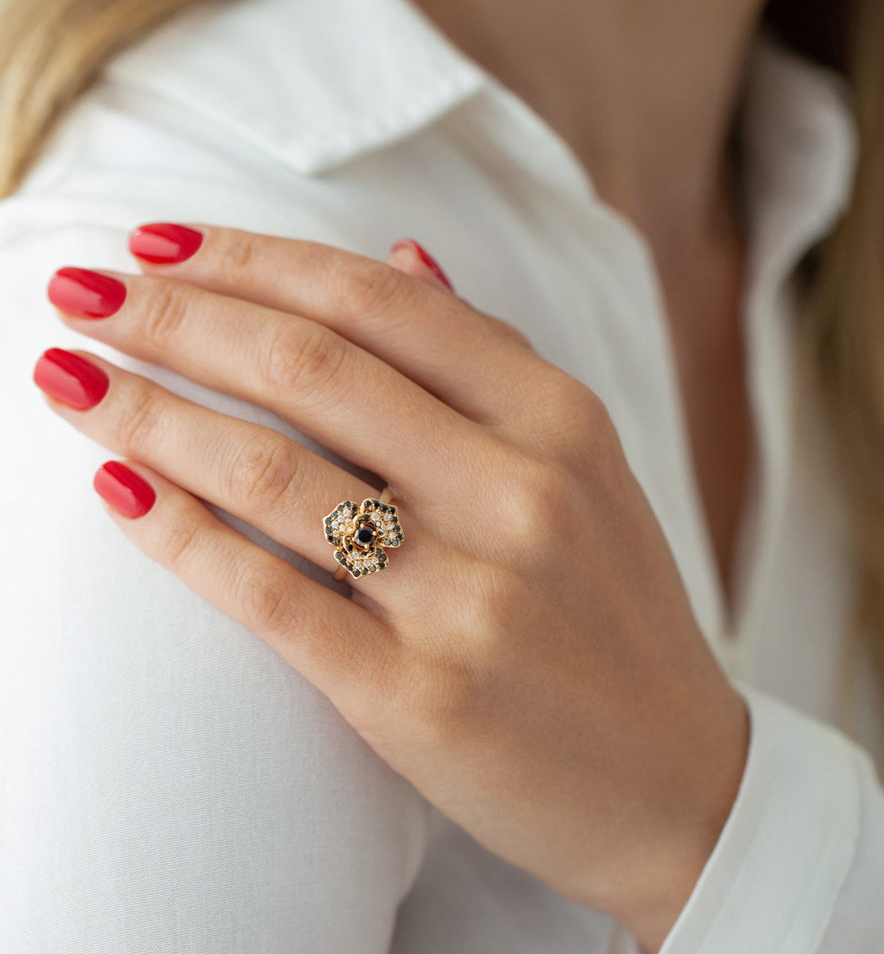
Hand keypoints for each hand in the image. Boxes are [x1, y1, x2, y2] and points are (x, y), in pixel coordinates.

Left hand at [33, 223, 748, 951]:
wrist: (677, 777)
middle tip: (79, 293)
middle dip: (174, 317)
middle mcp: (520, 495)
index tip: (160, 246)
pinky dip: (177, 535)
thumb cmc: (617, 615)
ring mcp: (469, 599)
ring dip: (148, 413)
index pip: (380, 304)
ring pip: (273, 474)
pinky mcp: (418, 697)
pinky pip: (269, 596)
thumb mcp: (587, 470)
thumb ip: (492, 361)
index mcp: (561, 422)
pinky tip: (116, 488)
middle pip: (312, 369)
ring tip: (67, 379)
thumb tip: (402, 258)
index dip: (254, 261)